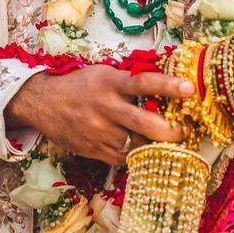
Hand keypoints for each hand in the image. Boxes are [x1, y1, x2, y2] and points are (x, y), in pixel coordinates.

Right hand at [5, 65, 192, 165]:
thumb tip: (166, 84)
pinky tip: (148, 153)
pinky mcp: (94, 151)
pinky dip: (139, 157)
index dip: (168, 85)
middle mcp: (105, 108)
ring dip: (157, 147)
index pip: (144, 82)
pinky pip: (124, 159)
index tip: (190, 88)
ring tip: (172, 146)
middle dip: (170, 131)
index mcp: (110, 83)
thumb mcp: (104, 74)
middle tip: (184, 132)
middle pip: (145, 124)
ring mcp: (99, 132)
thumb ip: (130, 81)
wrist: (42, 103)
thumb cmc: (80, 85)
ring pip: (137, 146)